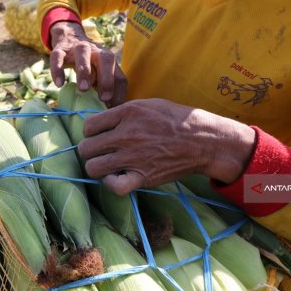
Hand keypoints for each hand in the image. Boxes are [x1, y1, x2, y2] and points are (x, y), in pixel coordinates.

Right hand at [49, 21, 126, 105]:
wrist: (70, 38)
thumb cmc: (88, 64)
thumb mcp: (99, 74)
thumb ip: (105, 89)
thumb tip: (110, 111)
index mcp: (108, 60)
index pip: (118, 75)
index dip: (118, 92)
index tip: (113, 107)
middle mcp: (96, 51)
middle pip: (106, 58)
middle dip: (106, 79)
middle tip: (103, 98)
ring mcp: (77, 48)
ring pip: (83, 54)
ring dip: (84, 71)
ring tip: (83, 89)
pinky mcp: (60, 49)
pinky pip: (58, 57)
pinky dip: (58, 70)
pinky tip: (59, 84)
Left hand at [77, 99, 256, 194]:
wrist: (204, 141)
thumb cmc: (177, 120)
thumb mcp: (148, 104)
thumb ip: (123, 112)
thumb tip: (101, 122)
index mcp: (127, 113)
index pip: (88, 126)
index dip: (91, 132)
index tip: (99, 135)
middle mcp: (126, 135)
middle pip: (86, 148)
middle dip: (90, 150)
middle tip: (101, 151)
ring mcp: (133, 158)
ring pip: (93, 167)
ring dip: (97, 167)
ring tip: (107, 164)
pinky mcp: (143, 177)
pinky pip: (114, 186)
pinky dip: (111, 183)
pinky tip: (116, 177)